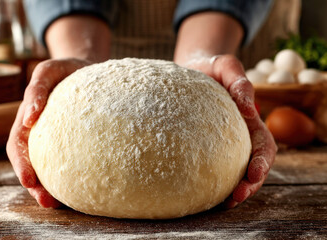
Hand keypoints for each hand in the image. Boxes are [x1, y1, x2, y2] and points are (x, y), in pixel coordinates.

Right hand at [6, 58, 89, 207]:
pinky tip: (77, 189)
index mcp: (28, 119)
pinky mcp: (70, 142)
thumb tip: (29, 117)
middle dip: (34, 184)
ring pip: (46, 167)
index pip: (18, 145)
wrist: (86, 68)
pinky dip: (66, 176)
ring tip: (57, 203)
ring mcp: (53, 139)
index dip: (21, 164)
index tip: (29, 180)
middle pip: (30, 163)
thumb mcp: (49, 70)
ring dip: (48, 187)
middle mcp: (38, 133)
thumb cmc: (66, 69)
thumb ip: (37, 89)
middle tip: (46, 200)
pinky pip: (66, 161)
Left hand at [181, 54, 277, 207]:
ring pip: (234, 172)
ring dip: (234, 190)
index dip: (261, 163)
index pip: (264, 146)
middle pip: (253, 166)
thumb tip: (250, 109)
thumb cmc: (210, 67)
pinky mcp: (204, 146)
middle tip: (236, 198)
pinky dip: (213, 183)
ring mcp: (222, 144)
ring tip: (222, 203)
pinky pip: (212, 167)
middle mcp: (239, 136)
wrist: (189, 69)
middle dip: (249, 185)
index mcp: (249, 121)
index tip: (253, 175)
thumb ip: (239, 81)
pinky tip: (201, 192)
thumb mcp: (225, 65)